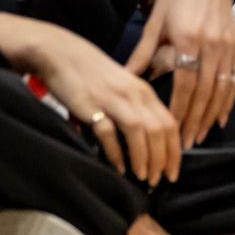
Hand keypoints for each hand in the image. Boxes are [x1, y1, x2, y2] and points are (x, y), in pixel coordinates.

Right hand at [19, 18, 181, 185]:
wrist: (60, 54)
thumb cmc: (92, 73)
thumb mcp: (123, 87)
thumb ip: (137, 108)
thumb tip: (149, 141)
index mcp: (144, 91)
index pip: (169, 123)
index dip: (174, 151)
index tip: (172, 173)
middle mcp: (133, 94)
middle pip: (159, 130)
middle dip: (162, 159)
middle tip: (159, 180)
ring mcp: (113, 99)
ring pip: (139, 131)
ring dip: (144, 158)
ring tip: (143, 177)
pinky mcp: (91, 105)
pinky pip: (109, 132)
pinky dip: (116, 153)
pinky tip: (119, 168)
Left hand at [127, 0, 234, 147]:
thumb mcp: (155, 21)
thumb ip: (142, 54)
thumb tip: (122, 79)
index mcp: (187, 39)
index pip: (185, 84)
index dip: (180, 110)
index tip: (172, 131)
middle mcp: (211, 45)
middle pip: (204, 91)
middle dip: (195, 120)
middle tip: (186, 144)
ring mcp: (227, 46)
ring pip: (222, 89)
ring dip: (211, 115)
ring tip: (201, 136)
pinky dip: (228, 100)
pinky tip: (220, 117)